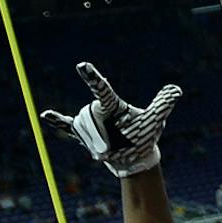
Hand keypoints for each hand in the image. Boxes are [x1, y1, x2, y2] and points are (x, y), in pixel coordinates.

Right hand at [40, 62, 181, 178]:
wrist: (135, 156)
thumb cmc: (144, 136)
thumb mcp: (154, 121)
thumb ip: (162, 104)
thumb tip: (176, 89)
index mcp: (114, 105)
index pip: (102, 90)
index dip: (93, 78)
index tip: (83, 65)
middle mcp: (99, 110)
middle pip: (88, 117)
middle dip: (98, 135)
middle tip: (112, 148)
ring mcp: (91, 122)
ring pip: (81, 127)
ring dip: (92, 142)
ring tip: (106, 150)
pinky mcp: (84, 133)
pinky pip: (67, 125)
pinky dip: (56, 121)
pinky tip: (45, 115)